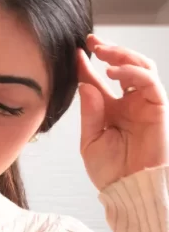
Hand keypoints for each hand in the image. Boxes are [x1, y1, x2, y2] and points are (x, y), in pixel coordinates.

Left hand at [77, 34, 168, 190]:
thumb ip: (89, 112)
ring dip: (122, 55)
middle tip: (92, 42)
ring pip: (140, 67)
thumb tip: (85, 84)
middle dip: (108, 50)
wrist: (128, 189)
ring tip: (103, 52)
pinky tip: (114, 71)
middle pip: (123, 66)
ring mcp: (144, 104)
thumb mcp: (90, 141)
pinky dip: (132, 72)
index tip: (74, 52)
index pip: (98, 81)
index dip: (87, 65)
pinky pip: (149, 82)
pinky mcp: (158, 107)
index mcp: (110, 110)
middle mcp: (128, 103)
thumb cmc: (110, 171)